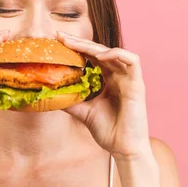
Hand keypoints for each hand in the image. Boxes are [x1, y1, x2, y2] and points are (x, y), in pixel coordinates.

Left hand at [56, 31, 151, 159]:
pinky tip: (100, 56)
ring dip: (94, 46)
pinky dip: (117, 54)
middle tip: (60, 37)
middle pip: (100, 52)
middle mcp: (119, 77)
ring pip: (114, 52)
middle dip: (80, 43)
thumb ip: (71, 101)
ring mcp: (129, 80)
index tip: (58, 42)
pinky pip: (132, 61)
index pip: (92, 58)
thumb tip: (49, 95)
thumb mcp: (83, 112)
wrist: (123, 149)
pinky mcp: (137, 85)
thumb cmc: (109, 131)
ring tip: (75, 44)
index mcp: (109, 81)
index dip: (77, 48)